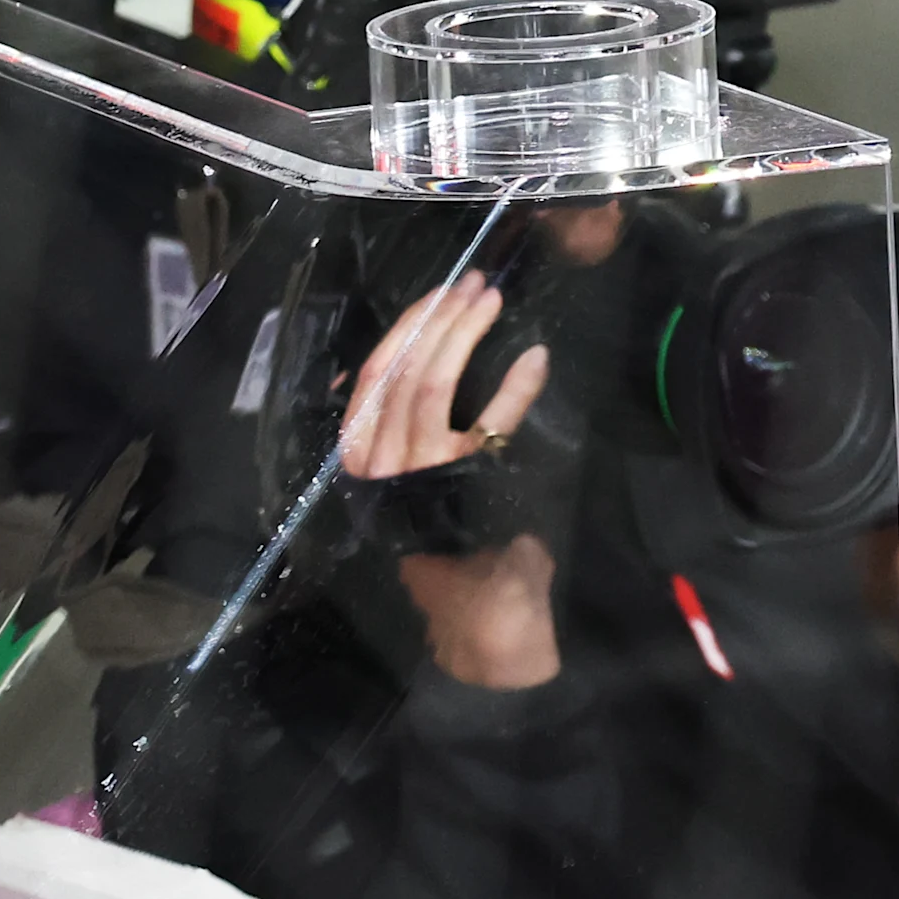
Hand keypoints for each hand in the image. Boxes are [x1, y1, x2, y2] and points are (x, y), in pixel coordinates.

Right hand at [342, 277, 560, 690]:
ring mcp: (419, 473)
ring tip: (492, 303)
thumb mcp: (419, 484)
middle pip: (402, 370)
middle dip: (440, 319)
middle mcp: (382, 463)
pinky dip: (515, 386)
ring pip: (431, 384)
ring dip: (466, 335)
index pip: (372, 377)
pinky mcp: (465, 485)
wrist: (478, 613)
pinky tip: (534, 358)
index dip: (406, 330)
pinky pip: (491, 422)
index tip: (437, 297)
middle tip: (474, 286)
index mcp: (365, 460)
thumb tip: (426, 372)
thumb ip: (412, 436)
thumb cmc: (456, 545)